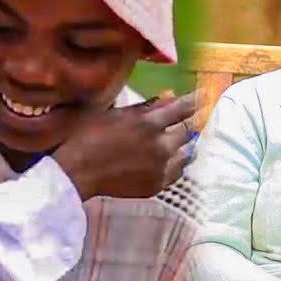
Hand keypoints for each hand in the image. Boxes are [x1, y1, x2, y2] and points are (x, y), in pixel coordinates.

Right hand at [52, 93, 196, 199]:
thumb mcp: (112, 112)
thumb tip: (168, 96)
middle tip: (190, 118)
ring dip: (186, 145)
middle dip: (189, 122)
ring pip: (187, 153)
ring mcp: (160, 168)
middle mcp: (161, 145)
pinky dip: (177, 164)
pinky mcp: (156, 186)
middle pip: (188, 131)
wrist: (74, 174)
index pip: (183, 108)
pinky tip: (172, 160)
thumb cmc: (85, 136)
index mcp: (149, 123)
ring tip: (182, 141)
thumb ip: (143, 106)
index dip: (196, 100)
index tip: (205, 94)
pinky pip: (177, 173)